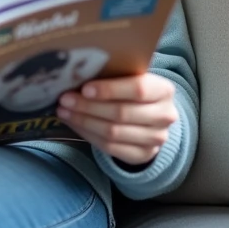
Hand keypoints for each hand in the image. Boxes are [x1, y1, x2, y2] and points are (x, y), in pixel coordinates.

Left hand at [56, 73, 176, 166]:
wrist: (151, 118)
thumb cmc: (133, 91)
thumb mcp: (132, 78)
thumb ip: (114, 75)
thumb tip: (77, 72)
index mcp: (164, 90)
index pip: (138, 89)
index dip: (110, 89)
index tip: (85, 88)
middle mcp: (165, 116)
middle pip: (121, 113)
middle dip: (88, 106)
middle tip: (65, 99)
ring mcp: (156, 139)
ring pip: (113, 132)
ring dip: (83, 121)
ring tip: (64, 111)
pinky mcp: (143, 155)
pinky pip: (109, 147)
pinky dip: (87, 134)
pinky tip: (74, 124)